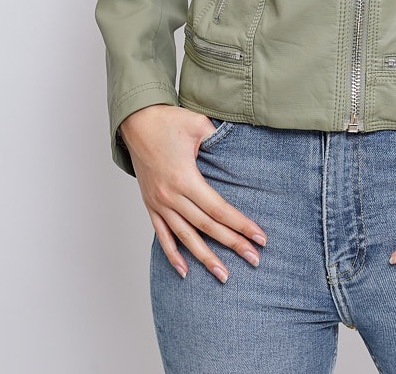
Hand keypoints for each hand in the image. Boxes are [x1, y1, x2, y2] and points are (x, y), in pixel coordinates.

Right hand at [119, 104, 267, 282]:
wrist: (136, 122)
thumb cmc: (169, 120)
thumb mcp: (199, 124)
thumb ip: (220, 138)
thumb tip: (241, 146)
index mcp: (184, 178)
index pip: (218, 209)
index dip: (240, 224)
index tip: (259, 237)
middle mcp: (171, 196)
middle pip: (206, 227)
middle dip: (232, 244)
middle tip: (254, 259)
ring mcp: (159, 203)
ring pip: (185, 237)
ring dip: (205, 257)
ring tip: (224, 275)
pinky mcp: (150, 205)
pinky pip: (162, 235)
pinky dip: (173, 254)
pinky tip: (185, 271)